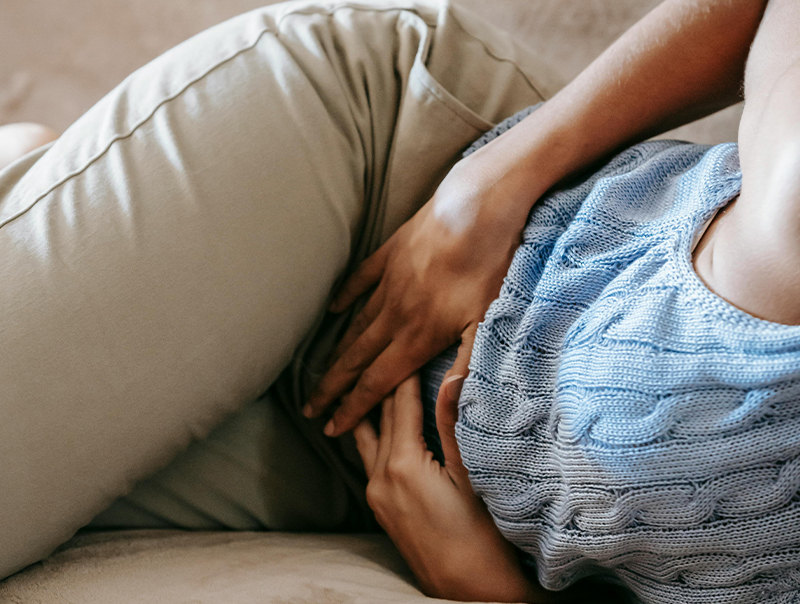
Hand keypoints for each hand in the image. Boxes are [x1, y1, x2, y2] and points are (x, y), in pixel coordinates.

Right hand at [304, 145, 539, 435]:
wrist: (477, 206)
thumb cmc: (490, 265)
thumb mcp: (487, 323)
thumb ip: (464, 367)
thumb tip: (447, 405)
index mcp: (418, 336)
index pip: (377, 381)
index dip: (353, 407)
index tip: (332, 426)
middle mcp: (395, 314)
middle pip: (356, 359)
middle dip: (332, 387)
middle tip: (310, 408)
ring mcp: (389, 282)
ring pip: (356, 325)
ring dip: (338, 351)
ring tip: (322, 371)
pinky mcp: (390, 254)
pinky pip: (360, 281)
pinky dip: (345, 298)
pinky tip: (334, 310)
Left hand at [353, 372, 553, 602]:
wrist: (468, 591)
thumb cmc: (481, 537)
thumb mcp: (472, 476)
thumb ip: (454, 425)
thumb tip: (452, 377)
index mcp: (403, 464)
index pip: (400, 404)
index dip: (406, 372)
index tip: (410, 343)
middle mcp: (380, 477)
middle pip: (380, 417)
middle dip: (385, 384)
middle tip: (391, 351)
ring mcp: (376, 494)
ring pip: (367, 437)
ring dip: (371, 409)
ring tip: (371, 381)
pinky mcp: (380, 508)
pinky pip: (370, 458)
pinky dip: (375, 434)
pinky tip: (381, 425)